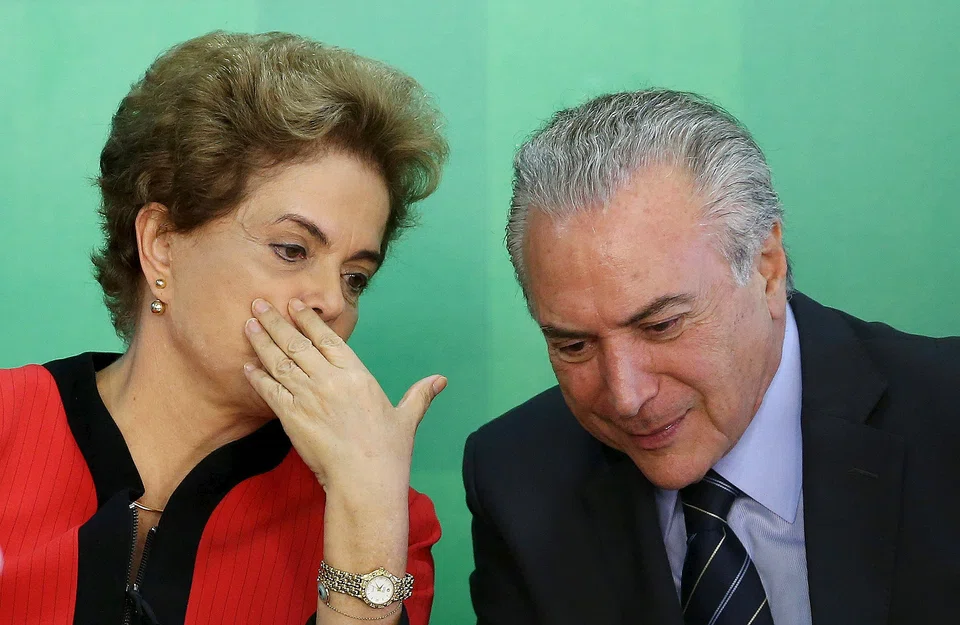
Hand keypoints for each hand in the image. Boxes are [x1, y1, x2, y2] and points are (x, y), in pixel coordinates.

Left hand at [242, 298, 445, 494]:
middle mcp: (330, 380)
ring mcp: (308, 397)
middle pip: (297, 343)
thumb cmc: (388, 453)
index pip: (328, 338)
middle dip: (276, 322)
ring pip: (280, 362)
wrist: (365, 481)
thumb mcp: (406, 419)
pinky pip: (270, 391)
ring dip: (262, 342)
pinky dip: (257, 377)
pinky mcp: (291, 417)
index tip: (295, 305)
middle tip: (259, 305)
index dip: (309, 320)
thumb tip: (440, 380)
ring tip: (248, 325)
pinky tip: (248, 366)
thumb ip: (419, 395)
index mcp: (356, 375)